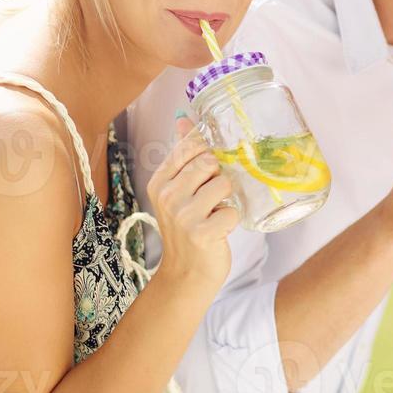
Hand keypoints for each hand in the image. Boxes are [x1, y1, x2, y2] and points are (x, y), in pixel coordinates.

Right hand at [149, 116, 239, 289]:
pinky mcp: (202, 233)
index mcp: (160, 181)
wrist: (186, 274)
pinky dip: (232, 219)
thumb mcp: (178, 190)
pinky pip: (232, 210)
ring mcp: (183, 215)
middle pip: (210, 161)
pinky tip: (219, 229)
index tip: (209, 170)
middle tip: (212, 198)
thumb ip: (183, 154)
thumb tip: (184, 118)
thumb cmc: (188, 227)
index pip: (191, 145)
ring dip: (227, 199)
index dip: (209, 153)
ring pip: (224, 183)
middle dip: (218, 178)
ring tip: (214, 213)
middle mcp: (167, 195)